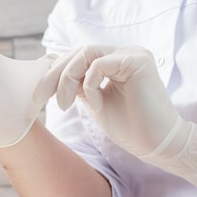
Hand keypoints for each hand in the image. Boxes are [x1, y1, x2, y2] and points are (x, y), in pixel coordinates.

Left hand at [35, 45, 196, 190]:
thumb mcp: (93, 101)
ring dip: (66, 79)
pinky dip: (89, 86)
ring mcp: (132, 54)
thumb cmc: (129, 128)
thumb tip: (49, 68)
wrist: (158, 145)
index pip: (76, 56)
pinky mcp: (137, 61)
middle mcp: (124, 52)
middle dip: (54, 75)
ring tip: (64, 104)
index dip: (54, 71)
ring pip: (84, 53)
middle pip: (77, 52)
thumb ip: (77, 84)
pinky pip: (98, 65)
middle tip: (40, 97)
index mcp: (114, 60)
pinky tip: (96, 106)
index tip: (38, 94)